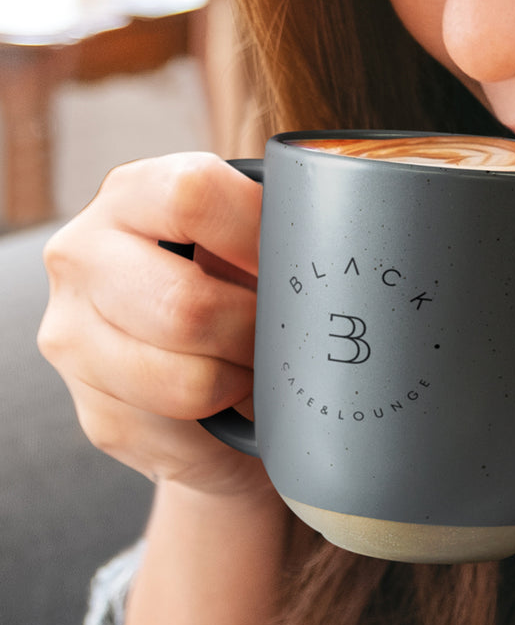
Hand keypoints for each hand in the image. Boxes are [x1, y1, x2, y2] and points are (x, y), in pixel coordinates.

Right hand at [38, 152, 271, 499]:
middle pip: (187, 305)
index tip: (295, 265)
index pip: (193, 195)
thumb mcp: (251, 242)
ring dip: (243, 380)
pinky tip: (229, 402)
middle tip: (281, 333)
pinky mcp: (95, 412)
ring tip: (255, 366)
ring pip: (188, 380)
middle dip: (255, 330)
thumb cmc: (242, 293)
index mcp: (133, 194)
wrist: (201, 376)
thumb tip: (330, 246)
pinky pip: (184, 430)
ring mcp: (74, 338)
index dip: (258, 236)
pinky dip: (226, 420)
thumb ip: (276, 228)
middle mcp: (83, 256)